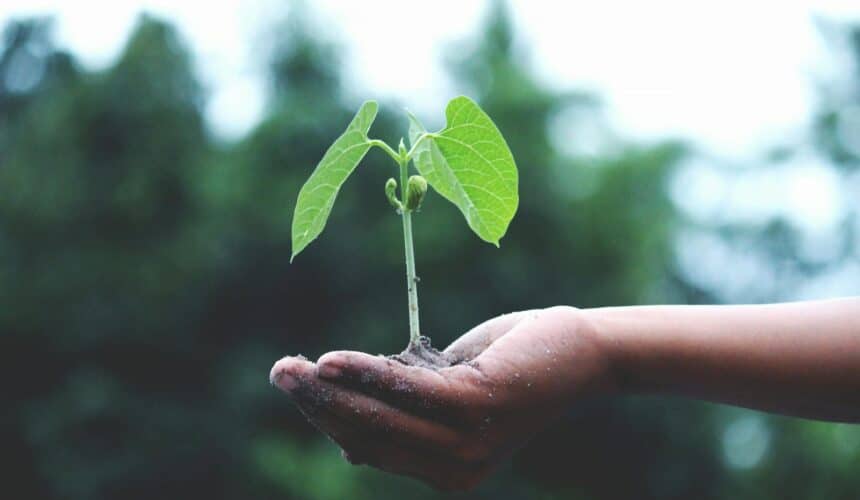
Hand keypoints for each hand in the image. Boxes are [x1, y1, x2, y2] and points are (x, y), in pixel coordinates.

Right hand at [269, 306, 615, 490]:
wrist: (580, 351)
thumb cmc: (512, 366)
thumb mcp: (450, 393)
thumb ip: (406, 414)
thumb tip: (348, 443)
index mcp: (446, 471)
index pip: (371, 447)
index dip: (327, 419)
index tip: (297, 387)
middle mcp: (455, 469)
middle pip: (367, 436)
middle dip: (317, 405)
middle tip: (279, 373)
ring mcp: (467, 443)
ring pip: (379, 417)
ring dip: (329, 390)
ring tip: (291, 368)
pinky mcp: (477, 407)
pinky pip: (406, 390)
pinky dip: (366, 373)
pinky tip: (332, 361)